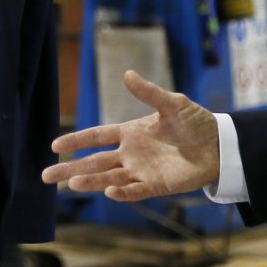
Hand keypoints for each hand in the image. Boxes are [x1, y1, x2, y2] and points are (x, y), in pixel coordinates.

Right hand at [40, 70, 220, 200]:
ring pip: (108, 177)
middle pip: (93, 162)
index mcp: (130, 132)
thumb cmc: (196, 122)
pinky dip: (122, 192)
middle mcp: (130, 153)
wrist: (219, 145)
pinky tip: (109, 191)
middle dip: (70, 169)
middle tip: (46, 176)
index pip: (96, 137)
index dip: (76, 140)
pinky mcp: (156, 185)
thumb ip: (148, 92)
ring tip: (71, 185)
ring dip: (90, 181)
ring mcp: (141, 170)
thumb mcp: (172, 103)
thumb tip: (126, 74)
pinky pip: (135, 190)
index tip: (55, 145)